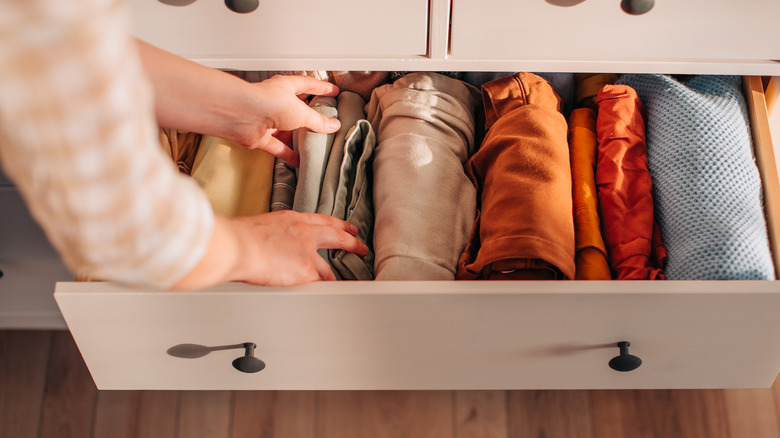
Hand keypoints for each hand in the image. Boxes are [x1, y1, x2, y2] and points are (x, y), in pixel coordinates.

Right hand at [227, 210, 367, 285]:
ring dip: (336, 276)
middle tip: (361, 246)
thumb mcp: (257, 226)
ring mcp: (307, 252)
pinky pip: (320, 282)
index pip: (320, 220)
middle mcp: (304, 233)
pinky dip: (326, 289)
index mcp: (291, 219)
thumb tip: (263, 242)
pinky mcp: (306, 270)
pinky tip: (332, 294)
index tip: (344, 227)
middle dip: (352, 242)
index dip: (335, 224)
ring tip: (343, 284)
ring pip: (329, 267)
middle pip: (337, 236)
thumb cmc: (237, 237)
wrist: (237, 246)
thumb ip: (269, 234)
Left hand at [238, 75, 341, 166]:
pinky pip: (277, 146)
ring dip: (299, 137)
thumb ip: (318, 120)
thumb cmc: (267, 103)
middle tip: (325, 120)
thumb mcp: (301, 112)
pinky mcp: (260, 136)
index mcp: (285, 87)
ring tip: (314, 142)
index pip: (307, 84)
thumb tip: (332, 125)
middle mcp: (275, 101)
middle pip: (297, 108)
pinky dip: (288, 153)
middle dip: (310, 114)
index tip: (332, 91)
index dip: (321, 88)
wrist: (242, 116)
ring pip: (287, 129)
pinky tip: (298, 160)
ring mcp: (267, 119)